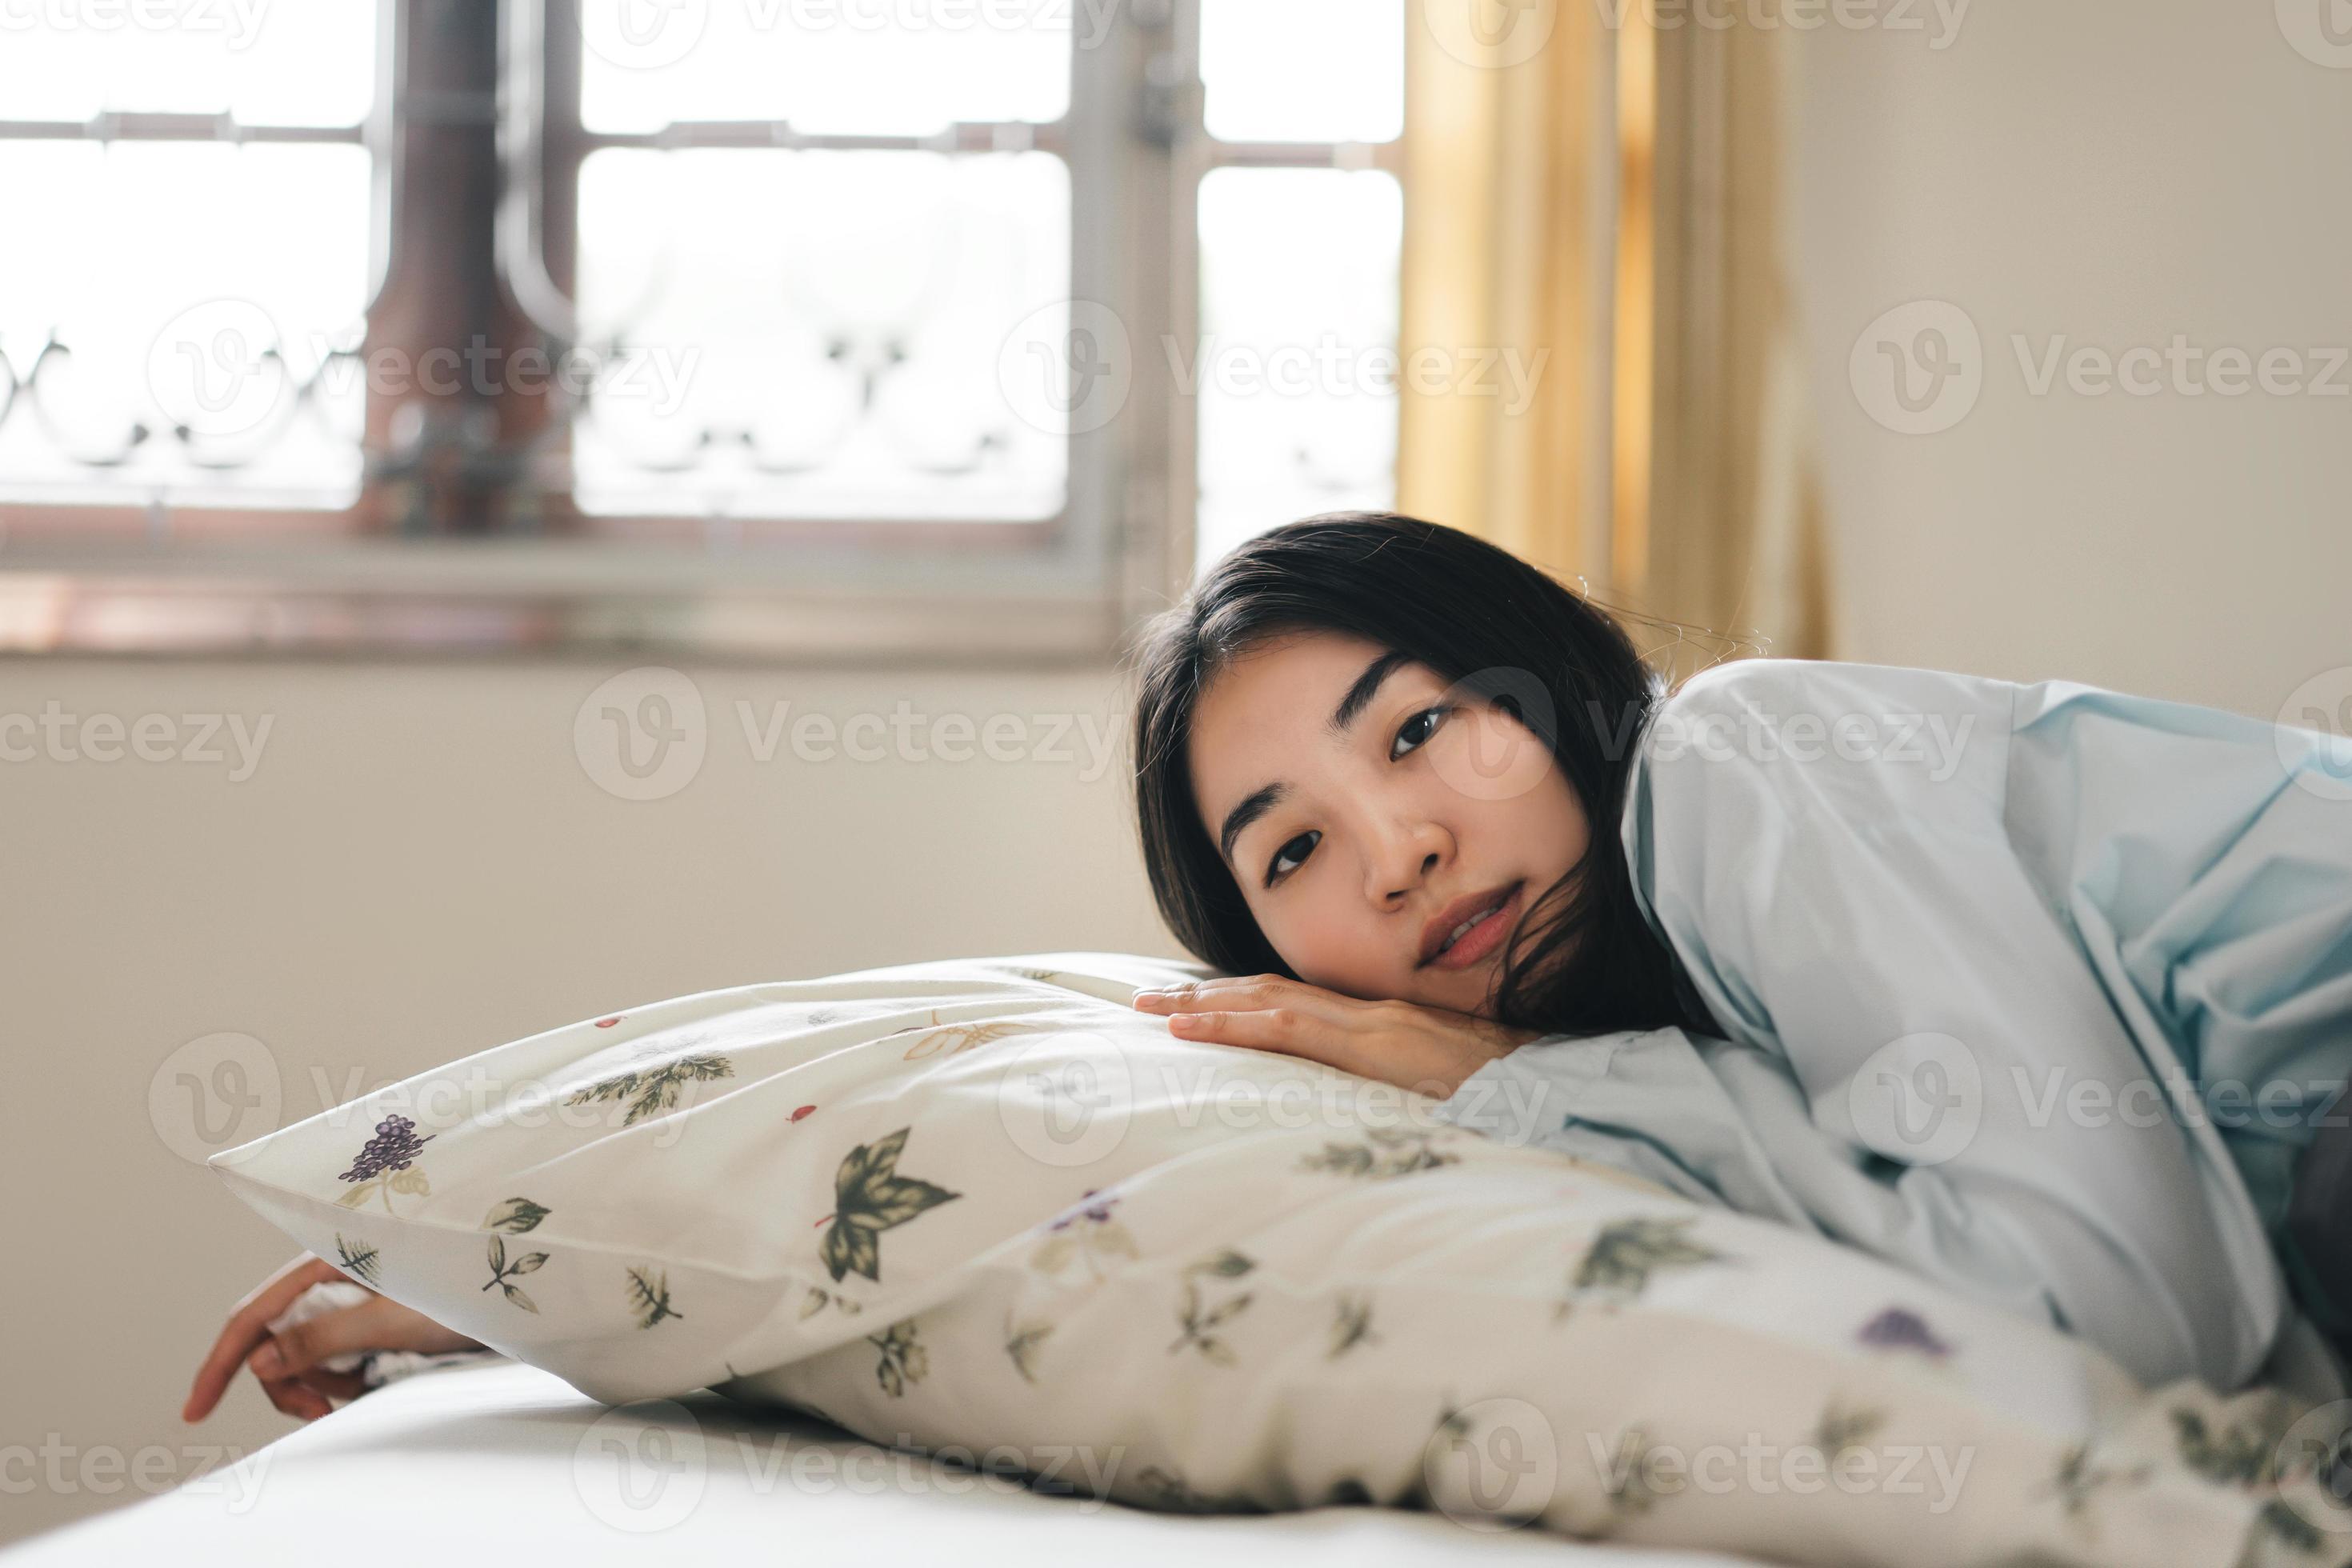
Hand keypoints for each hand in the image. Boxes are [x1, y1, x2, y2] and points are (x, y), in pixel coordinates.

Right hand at [183, 1253, 483, 1424]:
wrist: (516, 1294)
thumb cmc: (463, 1290)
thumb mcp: (391, 1318)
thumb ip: (324, 1337)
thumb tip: (258, 1360)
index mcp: (326, 1260)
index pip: (254, 1314)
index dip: (219, 1361)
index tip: (195, 1410)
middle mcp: (330, 1278)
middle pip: (272, 1343)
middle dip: (288, 1382)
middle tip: (321, 1409)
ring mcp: (347, 1301)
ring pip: (301, 1358)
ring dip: (322, 1383)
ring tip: (368, 1381)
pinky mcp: (366, 1323)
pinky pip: (332, 1362)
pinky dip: (344, 1380)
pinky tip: (376, 1377)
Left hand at [1131, 974, 1542, 1098]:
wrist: (1564, 1091)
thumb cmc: (1518, 1102)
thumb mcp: (1452, 1098)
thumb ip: (1412, 1096)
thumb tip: (1386, 1120)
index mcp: (1387, 1029)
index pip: (1300, 1006)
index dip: (1243, 1003)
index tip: (1195, 1008)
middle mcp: (1374, 1016)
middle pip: (1273, 995)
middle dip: (1209, 997)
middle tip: (1149, 1002)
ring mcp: (1375, 1026)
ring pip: (1271, 1002)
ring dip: (1207, 1005)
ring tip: (1155, 1010)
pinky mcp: (1377, 1045)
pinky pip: (1290, 1029)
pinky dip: (1235, 1023)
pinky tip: (1191, 1027)